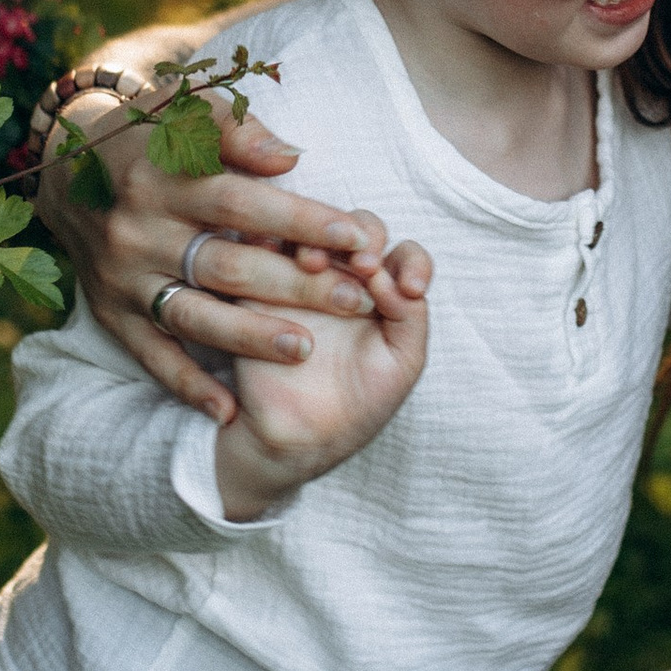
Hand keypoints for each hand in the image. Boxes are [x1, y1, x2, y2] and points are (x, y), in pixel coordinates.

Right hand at [36, 100, 427, 425]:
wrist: (65, 172)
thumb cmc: (148, 137)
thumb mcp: (184, 111)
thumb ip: (237, 131)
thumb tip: (289, 158)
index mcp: (161, 178)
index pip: (241, 203)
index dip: (300, 221)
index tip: (357, 236)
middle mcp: (139, 232)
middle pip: (227, 266)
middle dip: (297, 286)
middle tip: (359, 301)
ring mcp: (124, 278)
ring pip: (194, 316)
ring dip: (250, 339)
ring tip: (306, 350)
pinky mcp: (111, 314)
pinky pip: (152, 356)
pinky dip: (188, 385)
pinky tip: (229, 410)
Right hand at [214, 245, 430, 519]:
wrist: (298, 441)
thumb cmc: (357, 406)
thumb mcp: (402, 364)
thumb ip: (411, 318)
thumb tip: (396, 278)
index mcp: (384, 294)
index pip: (404, 256)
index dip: (412, 263)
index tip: (411, 290)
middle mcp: (345, 278)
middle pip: (358, 229)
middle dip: (365, 239)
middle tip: (365, 268)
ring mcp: (301, 278)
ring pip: (310, 230)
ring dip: (319, 238)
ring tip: (319, 266)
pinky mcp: (258, 286)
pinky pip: (263, 249)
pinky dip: (274, 243)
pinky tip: (291, 264)